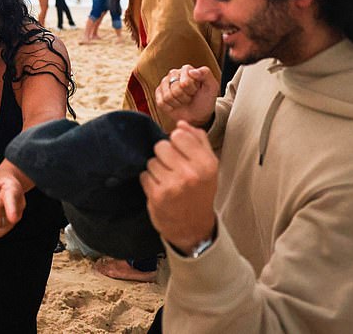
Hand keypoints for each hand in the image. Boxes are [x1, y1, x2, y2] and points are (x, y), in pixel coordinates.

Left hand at [140, 121, 217, 253]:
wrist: (193, 228)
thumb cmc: (200, 192)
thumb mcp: (208, 166)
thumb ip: (198, 140)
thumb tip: (181, 123)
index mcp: (207, 164)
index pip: (179, 134)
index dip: (176, 142)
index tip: (181, 153)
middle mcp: (191, 174)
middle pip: (161, 145)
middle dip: (164, 155)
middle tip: (173, 169)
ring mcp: (173, 185)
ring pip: (151, 160)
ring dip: (156, 169)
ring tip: (167, 180)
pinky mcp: (157, 196)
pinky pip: (144, 175)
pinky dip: (149, 181)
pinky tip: (160, 189)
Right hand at [155, 65, 218, 127]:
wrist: (198, 114)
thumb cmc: (205, 99)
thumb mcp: (212, 86)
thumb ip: (206, 74)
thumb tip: (192, 71)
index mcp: (186, 69)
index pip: (185, 81)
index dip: (192, 89)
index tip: (196, 91)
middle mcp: (173, 74)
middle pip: (175, 89)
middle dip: (185, 97)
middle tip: (190, 97)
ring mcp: (164, 84)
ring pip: (168, 96)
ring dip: (178, 102)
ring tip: (183, 101)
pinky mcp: (158, 94)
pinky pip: (161, 103)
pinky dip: (170, 108)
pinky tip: (176, 105)